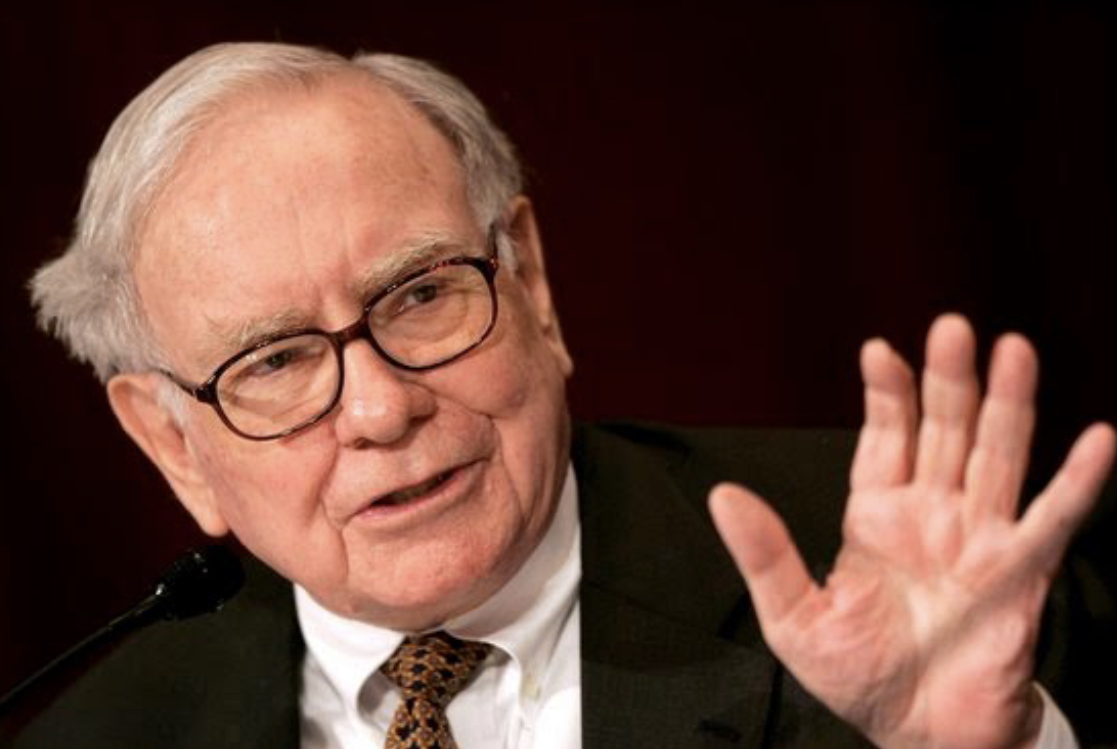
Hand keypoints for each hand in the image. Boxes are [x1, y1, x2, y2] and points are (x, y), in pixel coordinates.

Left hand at [709, 313, 1114, 748]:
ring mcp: (979, 538)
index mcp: (876, 518)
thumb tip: (723, 496)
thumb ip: (765, 554)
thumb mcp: (794, 616)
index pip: (883, 439)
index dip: (885, 395)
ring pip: (997, 457)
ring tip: (1013, 350)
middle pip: (943, 432)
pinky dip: (1077, 482)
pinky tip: (1096, 440)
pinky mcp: (1020, 574)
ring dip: (1008, 406)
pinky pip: (1053, 520)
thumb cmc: (860, 676)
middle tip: (951, 328)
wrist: (916, 733)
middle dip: (948, 381)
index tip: (878, 350)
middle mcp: (932, 515)